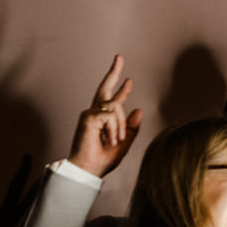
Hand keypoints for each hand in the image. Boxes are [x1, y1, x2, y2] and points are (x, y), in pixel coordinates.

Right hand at [68, 55, 143, 177]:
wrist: (90, 169)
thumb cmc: (103, 158)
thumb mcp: (124, 143)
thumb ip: (131, 128)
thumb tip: (139, 110)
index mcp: (103, 118)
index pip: (113, 99)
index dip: (122, 89)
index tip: (129, 79)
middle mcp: (94, 112)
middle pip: (105, 88)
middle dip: (114, 72)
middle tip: (119, 57)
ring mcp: (90, 113)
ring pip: (115, 107)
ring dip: (120, 126)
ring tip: (115, 141)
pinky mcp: (88, 117)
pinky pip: (110, 116)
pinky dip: (114, 129)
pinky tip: (110, 139)